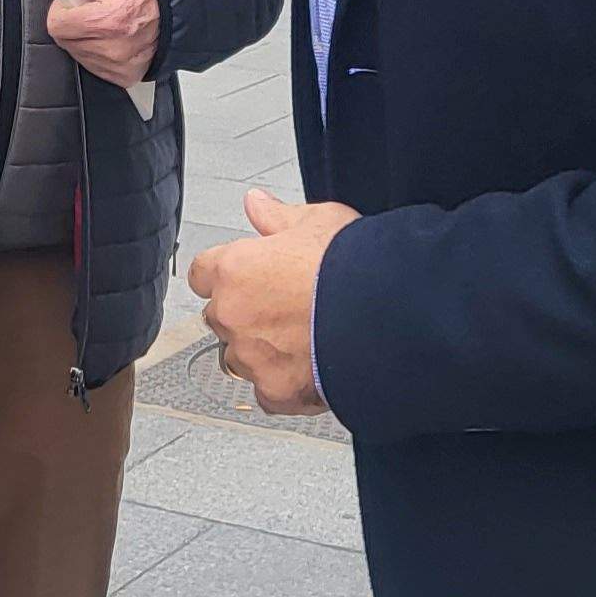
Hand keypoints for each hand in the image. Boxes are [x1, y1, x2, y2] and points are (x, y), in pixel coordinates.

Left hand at [44, 0, 160, 89]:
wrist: (173, 6)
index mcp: (108, 21)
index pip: (58, 25)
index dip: (62, 9)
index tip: (73, 2)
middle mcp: (114, 49)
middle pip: (66, 41)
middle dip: (73, 23)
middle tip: (93, 9)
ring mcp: (119, 65)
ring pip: (79, 55)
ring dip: (85, 39)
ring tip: (105, 22)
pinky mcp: (124, 75)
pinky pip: (95, 68)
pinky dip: (98, 54)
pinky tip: (111, 38)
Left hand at [185, 188, 358, 415]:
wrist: (391, 315)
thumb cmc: (356, 266)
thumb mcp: (320, 222)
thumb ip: (278, 216)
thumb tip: (256, 204)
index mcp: (234, 269)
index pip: (204, 273)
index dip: (228, 273)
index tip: (247, 276)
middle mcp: (233, 315)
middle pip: (221, 316)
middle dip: (246, 312)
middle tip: (288, 307)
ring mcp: (251, 356)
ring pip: (240, 357)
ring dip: (261, 350)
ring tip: (302, 339)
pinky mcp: (276, 390)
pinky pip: (267, 392)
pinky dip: (284, 384)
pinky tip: (311, 368)